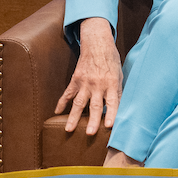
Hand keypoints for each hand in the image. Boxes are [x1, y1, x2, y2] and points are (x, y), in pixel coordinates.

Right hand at [54, 16, 122, 136]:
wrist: (97, 43)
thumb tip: (119, 110)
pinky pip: (67, 93)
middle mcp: (98, 84)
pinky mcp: (76, 79)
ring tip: (69, 129)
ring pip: (79, 103)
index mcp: (112, 83)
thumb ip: (118, 92)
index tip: (109, 126)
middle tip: (89, 133)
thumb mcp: (120, 75)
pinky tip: (57, 112)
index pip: (112, 102)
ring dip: (74, 117)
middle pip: (95, 106)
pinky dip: (62, 103)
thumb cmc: (111, 60)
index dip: (111, 114)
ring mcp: (85, 82)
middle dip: (92, 121)